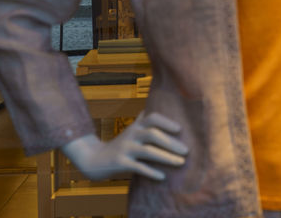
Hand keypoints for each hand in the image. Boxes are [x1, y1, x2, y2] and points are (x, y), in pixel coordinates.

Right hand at [61, 112, 188, 181]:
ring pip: (148, 151)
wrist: (93, 159)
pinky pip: (138, 168)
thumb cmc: (119, 144)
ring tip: (181, 163)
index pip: (153, 117)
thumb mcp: (131, 129)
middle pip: (153, 134)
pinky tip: (163, 177)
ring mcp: (125, 149)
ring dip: (166, 157)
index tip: (180, 129)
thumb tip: (155, 104)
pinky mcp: (120, 164)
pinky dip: (151, 172)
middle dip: (171, 143)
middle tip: (187, 151)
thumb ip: (143, 119)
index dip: (167, 122)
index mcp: (136, 126)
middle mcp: (131, 134)